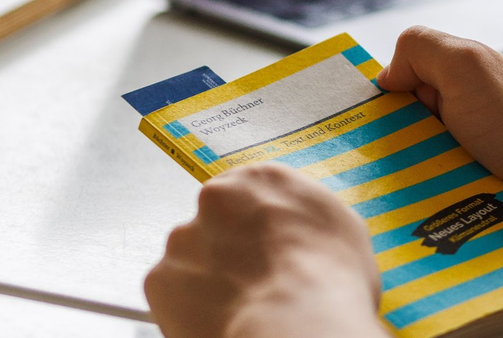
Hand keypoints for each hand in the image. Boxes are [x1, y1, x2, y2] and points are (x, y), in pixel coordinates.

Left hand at [145, 165, 385, 337]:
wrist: (297, 323)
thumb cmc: (330, 279)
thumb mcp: (342, 227)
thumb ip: (308, 216)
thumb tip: (304, 231)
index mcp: (263, 179)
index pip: (250, 192)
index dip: (258, 224)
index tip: (268, 246)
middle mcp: (216, 198)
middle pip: (216, 222)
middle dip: (228, 248)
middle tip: (255, 279)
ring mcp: (183, 238)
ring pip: (192, 258)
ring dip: (208, 277)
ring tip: (240, 306)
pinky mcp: (159, 280)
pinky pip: (173, 295)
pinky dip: (189, 308)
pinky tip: (222, 319)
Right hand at [375, 27, 502, 230]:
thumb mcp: (462, 65)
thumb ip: (419, 50)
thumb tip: (386, 78)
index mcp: (454, 75)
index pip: (396, 83)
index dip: (379, 102)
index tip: (362, 128)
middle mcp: (462, 109)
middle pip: (402, 127)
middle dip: (389, 146)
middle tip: (379, 168)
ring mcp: (470, 150)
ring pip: (417, 163)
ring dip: (408, 178)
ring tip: (395, 198)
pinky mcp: (478, 186)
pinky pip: (439, 190)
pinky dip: (431, 197)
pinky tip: (423, 211)